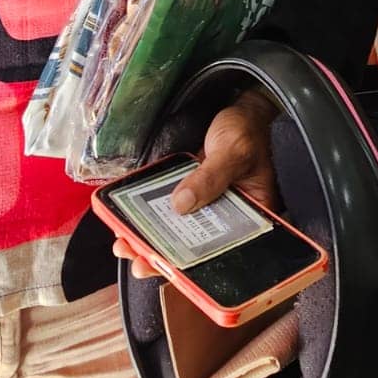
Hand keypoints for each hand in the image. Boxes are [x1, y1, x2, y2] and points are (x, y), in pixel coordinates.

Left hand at [113, 89, 279, 280]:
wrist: (242, 107)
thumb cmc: (249, 128)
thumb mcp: (234, 150)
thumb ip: (211, 176)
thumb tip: (182, 204)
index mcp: (252, 218)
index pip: (224, 251)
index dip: (195, 267)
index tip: (167, 270)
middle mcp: (229, 217)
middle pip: (196, 246)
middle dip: (165, 258)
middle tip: (138, 262)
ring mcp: (208, 204)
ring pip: (179, 230)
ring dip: (152, 239)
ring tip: (126, 245)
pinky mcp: (191, 189)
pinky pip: (169, 207)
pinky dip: (150, 214)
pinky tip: (129, 219)